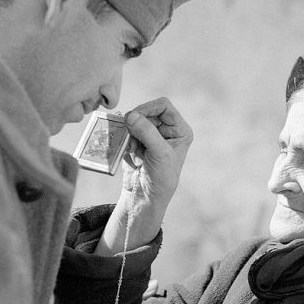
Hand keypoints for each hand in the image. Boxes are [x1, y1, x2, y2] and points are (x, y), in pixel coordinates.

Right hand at [95, 98, 192, 253]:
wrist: (145, 197)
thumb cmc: (161, 178)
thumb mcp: (159, 154)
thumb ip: (146, 132)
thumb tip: (131, 115)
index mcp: (180, 130)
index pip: (164, 106)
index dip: (148, 108)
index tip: (135, 118)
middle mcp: (167, 129)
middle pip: (146, 111)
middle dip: (137, 123)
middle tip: (132, 137)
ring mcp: (151, 134)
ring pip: (134, 120)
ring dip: (130, 133)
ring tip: (133, 149)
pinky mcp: (137, 141)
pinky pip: (126, 130)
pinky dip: (124, 138)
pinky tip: (130, 152)